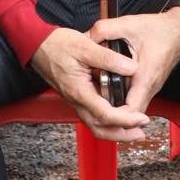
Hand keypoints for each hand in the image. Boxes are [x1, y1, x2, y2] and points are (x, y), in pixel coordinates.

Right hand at [30, 28, 148, 140]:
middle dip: (122, 134)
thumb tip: (131, 68)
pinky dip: (108, 120)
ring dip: (115, 130)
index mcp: (79, 91)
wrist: (38, 45)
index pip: (105, 115)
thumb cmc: (57, 45)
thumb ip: (109, 58)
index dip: (126, 120)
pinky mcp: (77, 96)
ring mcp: (76, 100)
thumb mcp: (85, 46)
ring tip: (133, 129)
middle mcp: (77, 100)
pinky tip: (119, 115)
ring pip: (96, 125)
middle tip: (140, 133)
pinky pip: (93, 115)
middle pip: (100, 128)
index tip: (142, 119)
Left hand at [88, 8, 179, 115]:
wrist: (179, 29)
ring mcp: (151, 87)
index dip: (115, 117)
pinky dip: (122, 100)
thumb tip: (87, 37)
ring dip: (118, 109)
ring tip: (99, 102)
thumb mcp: (128, 25)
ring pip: (134, 108)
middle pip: (131, 114)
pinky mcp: (149, 83)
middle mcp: (150, 86)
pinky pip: (136, 99)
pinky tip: (109, 90)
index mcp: (145, 76)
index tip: (100, 112)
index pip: (131, 110)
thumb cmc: (160, 29)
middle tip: (94, 110)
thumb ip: (104, 30)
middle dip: (113, 117)